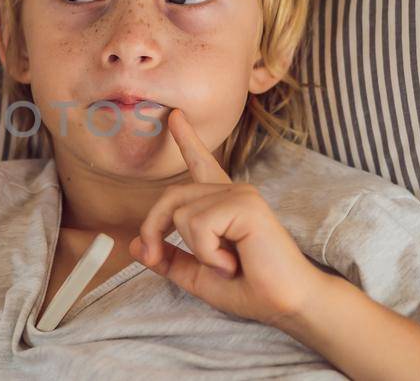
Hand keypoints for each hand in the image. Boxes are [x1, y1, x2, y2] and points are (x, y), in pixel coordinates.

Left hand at [128, 108, 334, 326]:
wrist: (285, 304)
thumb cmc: (249, 289)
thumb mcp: (198, 275)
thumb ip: (168, 259)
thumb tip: (135, 244)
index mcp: (222, 205)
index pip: (200, 165)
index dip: (186, 140)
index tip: (175, 116)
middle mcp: (232, 192)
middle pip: (170, 197)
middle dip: (154, 230)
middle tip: (158, 258)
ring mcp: (241, 194)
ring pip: (181, 215)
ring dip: (197, 251)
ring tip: (228, 265)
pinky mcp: (246, 204)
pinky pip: (199, 224)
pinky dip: (209, 254)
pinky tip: (234, 262)